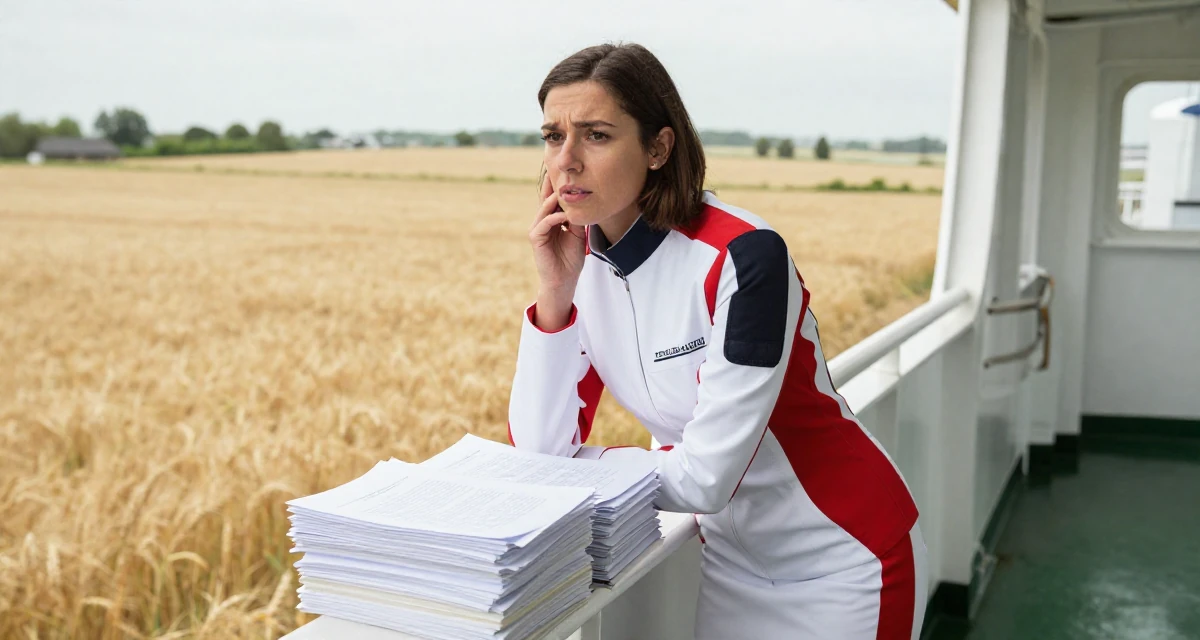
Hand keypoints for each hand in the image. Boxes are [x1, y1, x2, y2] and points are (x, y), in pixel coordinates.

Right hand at [529, 175, 585, 330]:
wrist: (564, 280)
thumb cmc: (570, 259)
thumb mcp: (578, 234)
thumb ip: (577, 219)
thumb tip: (584, 202)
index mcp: (552, 220)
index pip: (553, 199)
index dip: (558, 186)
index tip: (566, 171)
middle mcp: (543, 221)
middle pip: (546, 198)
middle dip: (551, 185)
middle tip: (557, 169)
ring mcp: (538, 229)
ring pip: (544, 208)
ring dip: (554, 199)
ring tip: (564, 189)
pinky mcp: (536, 238)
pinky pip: (545, 223)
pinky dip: (554, 217)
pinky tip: (564, 215)